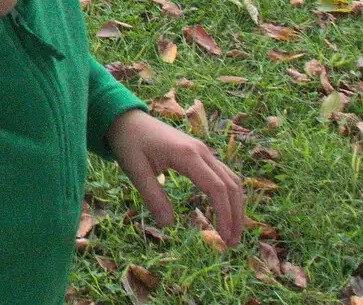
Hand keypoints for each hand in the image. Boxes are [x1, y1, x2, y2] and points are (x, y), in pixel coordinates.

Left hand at [107, 110, 244, 246]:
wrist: (126, 118)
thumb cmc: (128, 142)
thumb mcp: (134, 170)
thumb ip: (152, 196)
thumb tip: (168, 224)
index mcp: (186, 155)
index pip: (216, 188)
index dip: (224, 214)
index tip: (224, 238)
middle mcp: (201, 150)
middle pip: (230, 185)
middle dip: (235, 215)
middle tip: (232, 243)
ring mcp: (202, 150)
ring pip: (231, 179)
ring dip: (236, 206)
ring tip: (232, 232)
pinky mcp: (200, 152)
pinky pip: (223, 174)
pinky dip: (229, 194)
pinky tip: (225, 211)